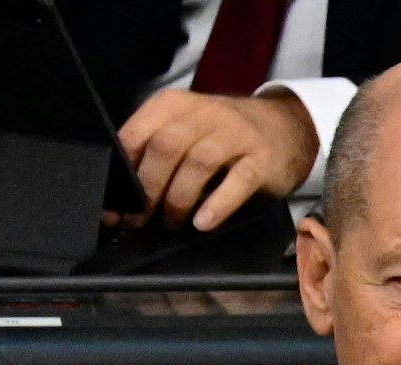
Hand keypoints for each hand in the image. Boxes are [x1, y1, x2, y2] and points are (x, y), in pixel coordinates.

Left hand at [103, 88, 318, 231]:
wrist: (285, 127)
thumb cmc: (223, 137)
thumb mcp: (185, 132)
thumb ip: (154, 156)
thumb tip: (121, 204)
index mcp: (173, 105)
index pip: (136, 135)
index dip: (122, 173)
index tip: (116, 207)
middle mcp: (203, 113)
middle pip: (165, 148)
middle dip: (148, 190)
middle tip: (142, 221)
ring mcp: (235, 133)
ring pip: (198, 163)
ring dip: (178, 200)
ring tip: (172, 224)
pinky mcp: (261, 157)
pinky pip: (238, 180)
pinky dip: (218, 204)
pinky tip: (203, 223)